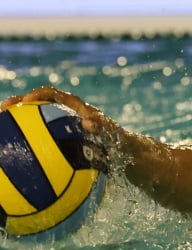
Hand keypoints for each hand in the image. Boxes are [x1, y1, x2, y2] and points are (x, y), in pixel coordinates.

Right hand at [1, 86, 123, 143]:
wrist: (123, 150)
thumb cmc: (118, 140)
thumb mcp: (113, 133)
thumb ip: (102, 126)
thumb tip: (88, 122)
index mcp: (74, 106)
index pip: (52, 94)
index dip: (38, 94)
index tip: (26, 101)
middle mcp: (64, 112)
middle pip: (36, 104)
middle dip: (18, 104)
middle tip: (2, 110)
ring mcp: (60, 125)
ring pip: (35, 120)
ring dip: (18, 122)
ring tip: (2, 130)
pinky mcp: (59, 138)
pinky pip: (40, 138)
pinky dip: (28, 142)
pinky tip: (18, 156)